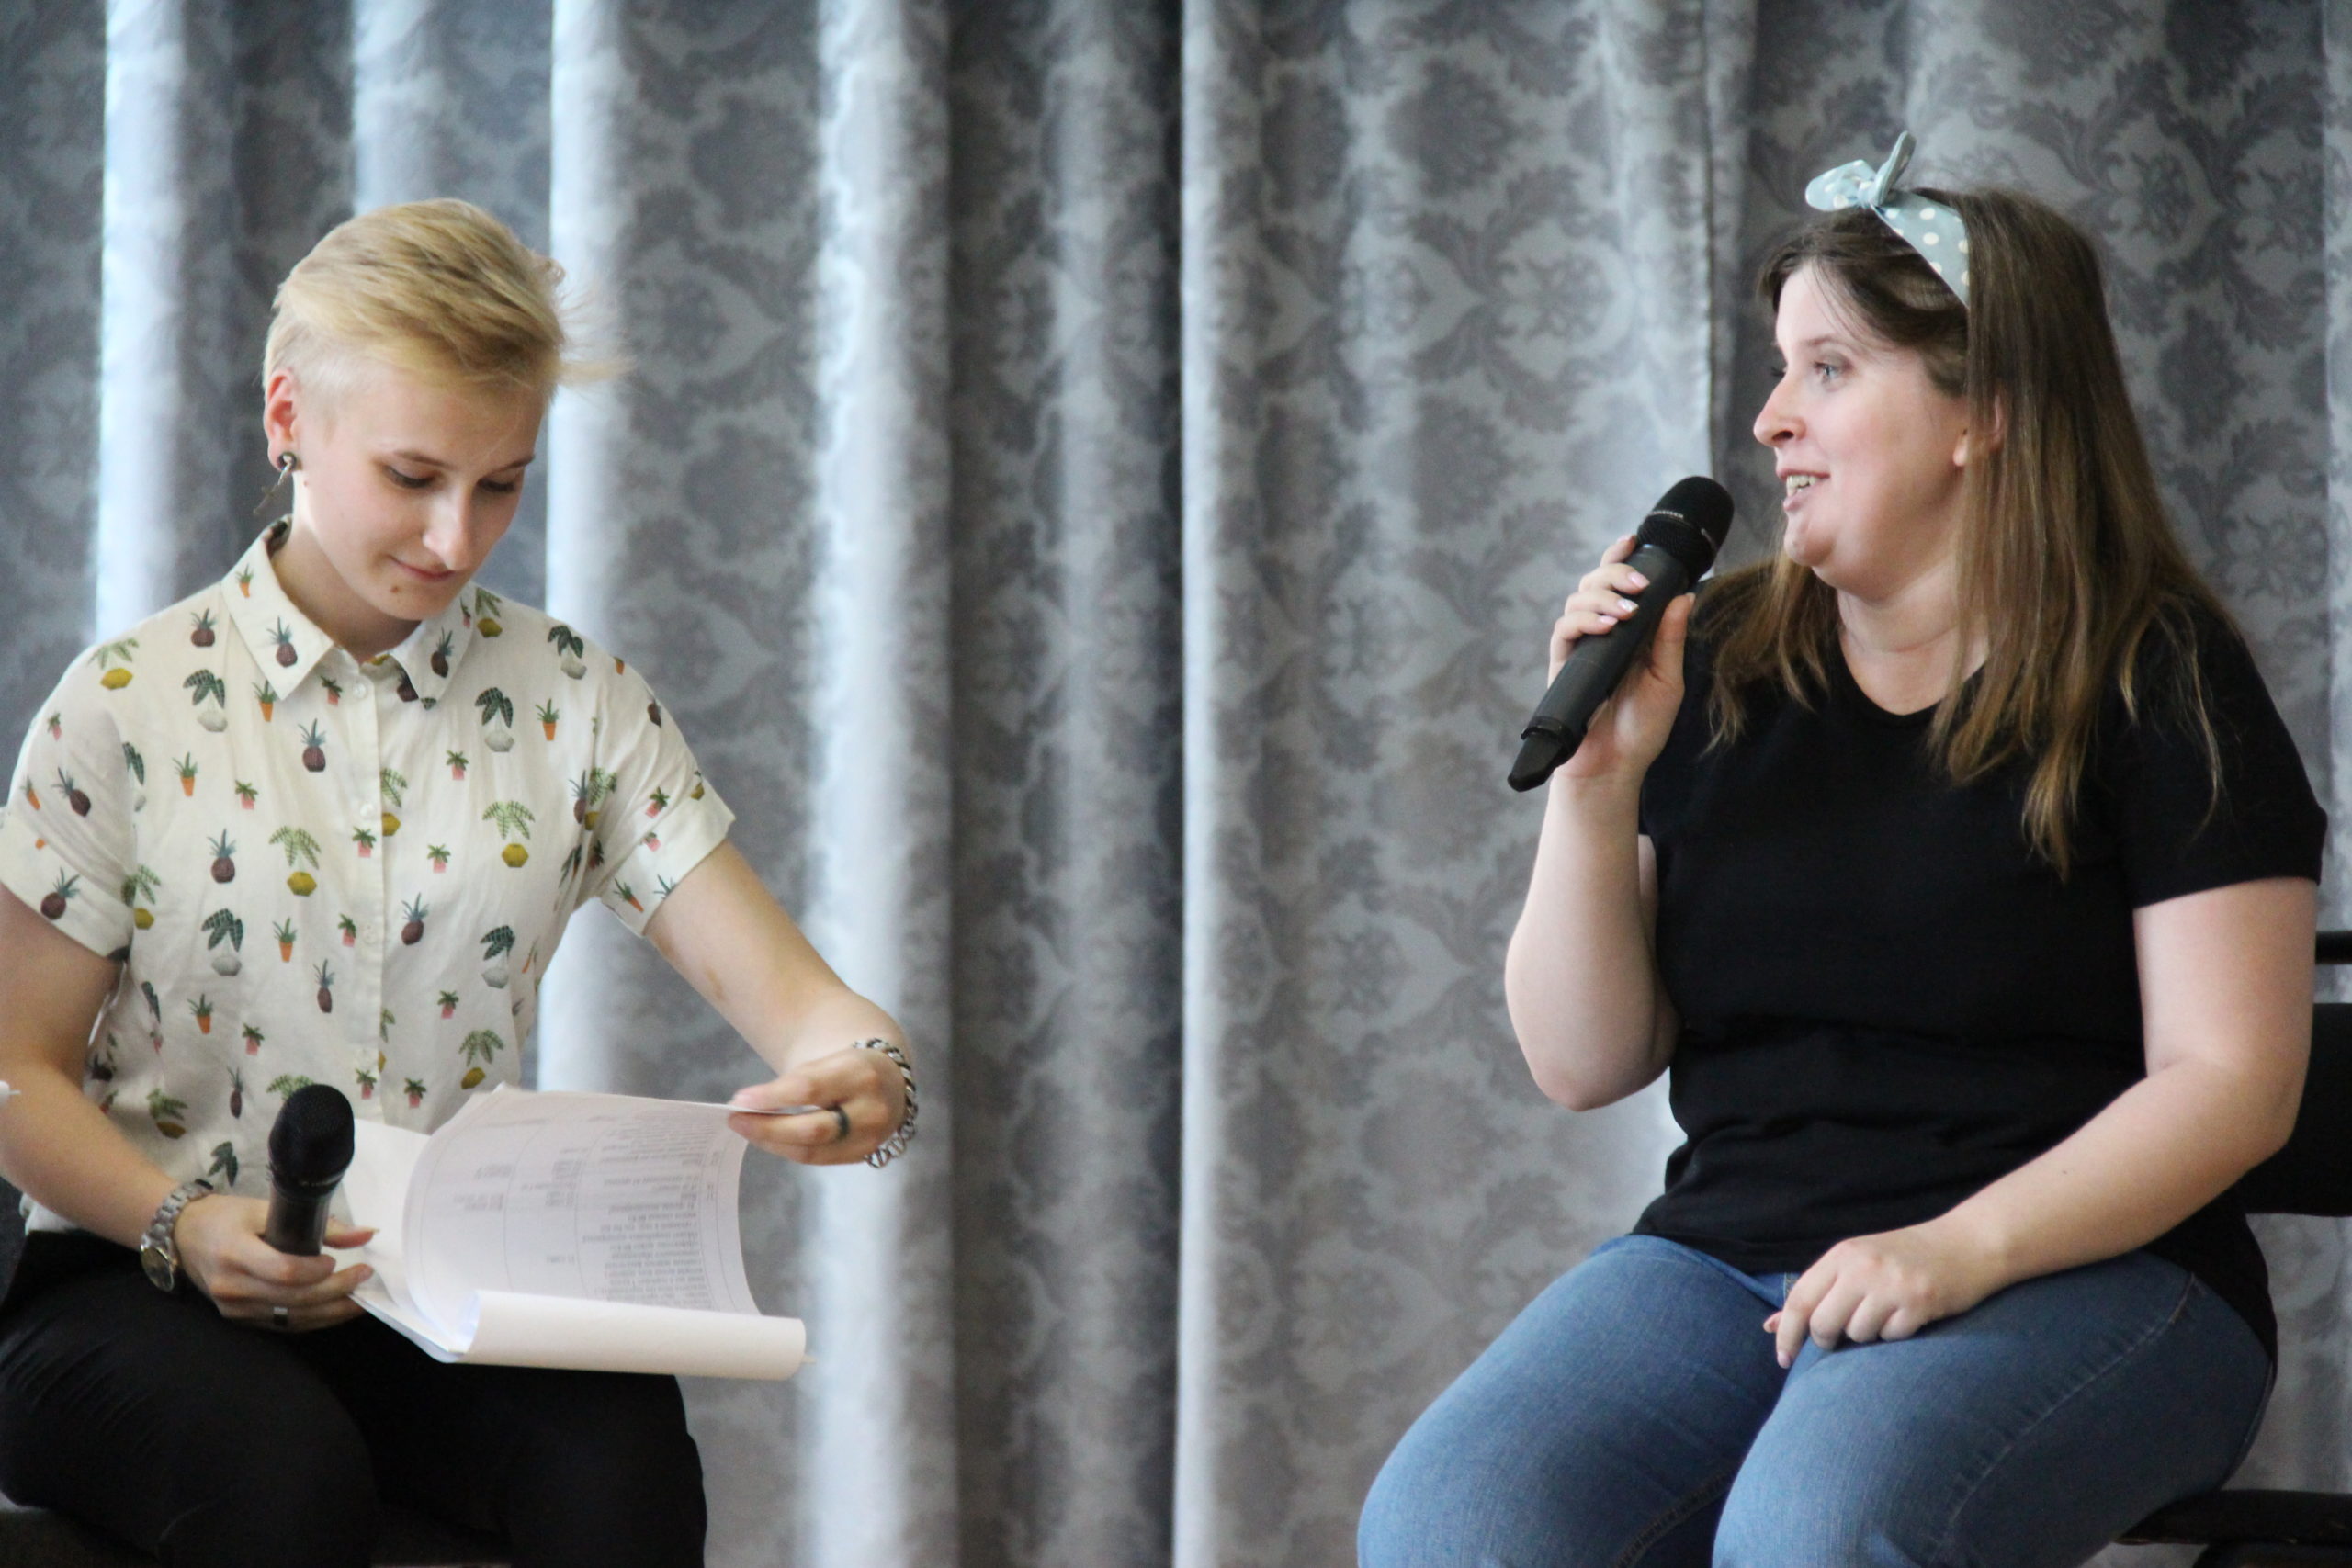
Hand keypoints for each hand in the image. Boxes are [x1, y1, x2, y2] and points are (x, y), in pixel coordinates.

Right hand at [174, 1194, 375, 1331]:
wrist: (183, 1236)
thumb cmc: (226, 1216)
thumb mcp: (266, 1208)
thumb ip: (318, 1223)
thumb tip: (367, 1235)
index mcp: (234, 1252)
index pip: (282, 1270)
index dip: (316, 1270)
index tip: (340, 1260)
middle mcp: (231, 1286)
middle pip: (292, 1298)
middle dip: (335, 1291)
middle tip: (365, 1277)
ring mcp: (233, 1308)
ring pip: (290, 1317)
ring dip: (331, 1311)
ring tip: (360, 1299)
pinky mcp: (238, 1319)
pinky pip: (282, 1324)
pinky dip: (313, 1319)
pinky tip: (336, 1309)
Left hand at [729, 1043, 908, 1166]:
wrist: (890, 1081)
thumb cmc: (847, 1065)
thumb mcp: (827, 1059)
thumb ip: (792, 1080)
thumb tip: (744, 1102)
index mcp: (862, 1073)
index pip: (809, 1089)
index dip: (771, 1097)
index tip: (739, 1099)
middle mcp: (871, 1109)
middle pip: (811, 1128)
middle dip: (767, 1127)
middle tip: (735, 1119)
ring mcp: (870, 1138)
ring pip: (812, 1150)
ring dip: (773, 1141)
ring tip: (746, 1128)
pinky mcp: (862, 1155)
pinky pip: (817, 1158)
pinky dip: (788, 1149)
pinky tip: (769, 1138)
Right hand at [1546, 533, 1694, 783]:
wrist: (1615, 766)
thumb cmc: (1643, 728)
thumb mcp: (1668, 680)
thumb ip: (1671, 638)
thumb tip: (1684, 594)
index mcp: (1630, 632)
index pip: (1620, 584)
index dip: (1621, 559)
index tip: (1633, 540)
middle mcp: (1602, 633)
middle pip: (1596, 582)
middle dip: (1615, 573)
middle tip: (1639, 585)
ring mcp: (1581, 646)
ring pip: (1578, 598)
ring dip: (1603, 596)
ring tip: (1626, 612)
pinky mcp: (1563, 663)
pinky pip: (1565, 628)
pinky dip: (1585, 620)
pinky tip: (1606, 627)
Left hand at [1766, 1221, 2005, 1367]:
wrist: (1967, 1243)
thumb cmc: (1905, 1256)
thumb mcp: (1857, 1262)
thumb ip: (1817, 1291)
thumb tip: (1770, 1325)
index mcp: (1842, 1255)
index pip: (1799, 1300)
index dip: (1787, 1333)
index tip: (1783, 1359)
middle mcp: (1863, 1267)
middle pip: (1824, 1324)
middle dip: (1827, 1341)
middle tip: (1841, 1338)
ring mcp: (1892, 1285)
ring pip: (1858, 1334)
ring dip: (1867, 1335)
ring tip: (1885, 1314)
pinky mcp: (1920, 1303)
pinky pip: (1891, 1338)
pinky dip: (1896, 1335)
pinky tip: (1908, 1316)